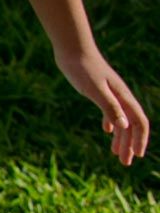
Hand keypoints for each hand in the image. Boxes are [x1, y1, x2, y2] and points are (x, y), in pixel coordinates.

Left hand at [54, 45, 147, 165]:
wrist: (72, 49)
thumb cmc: (83, 68)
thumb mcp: (95, 89)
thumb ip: (109, 107)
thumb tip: (124, 126)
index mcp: (123, 97)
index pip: (139, 122)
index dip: (140, 139)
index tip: (137, 155)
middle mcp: (120, 97)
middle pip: (130, 125)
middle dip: (130, 144)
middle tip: (125, 163)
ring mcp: (110, 94)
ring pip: (120, 120)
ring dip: (120, 138)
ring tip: (116, 154)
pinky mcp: (98, 91)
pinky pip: (110, 111)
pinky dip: (111, 123)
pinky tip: (107, 132)